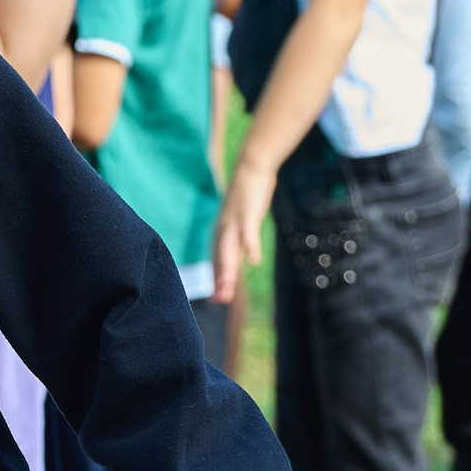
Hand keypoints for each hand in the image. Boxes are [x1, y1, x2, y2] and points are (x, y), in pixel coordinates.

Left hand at [211, 154, 274, 303]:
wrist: (250, 169)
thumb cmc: (247, 197)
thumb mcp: (242, 221)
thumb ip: (242, 239)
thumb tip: (247, 259)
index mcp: (221, 232)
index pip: (218, 260)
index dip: (217, 280)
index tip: (216, 300)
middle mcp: (223, 229)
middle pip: (220, 258)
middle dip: (220, 280)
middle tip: (219, 301)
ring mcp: (234, 222)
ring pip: (229, 249)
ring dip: (228, 268)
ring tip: (226, 287)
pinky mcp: (248, 214)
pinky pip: (249, 232)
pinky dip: (250, 246)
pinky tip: (254, 261)